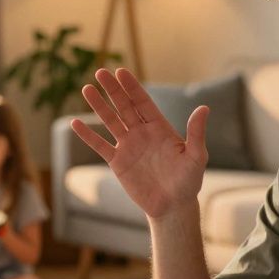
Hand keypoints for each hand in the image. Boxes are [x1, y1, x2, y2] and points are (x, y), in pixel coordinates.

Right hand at [71, 68, 209, 218]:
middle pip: (124, 106)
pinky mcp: (118, 162)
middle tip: (100, 72)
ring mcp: (128, 147)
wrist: (173, 206)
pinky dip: (88, 135)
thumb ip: (196, 133)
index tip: (120, 72)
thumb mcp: (196, 156)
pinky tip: (75, 123)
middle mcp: (142, 133)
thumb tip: (204, 108)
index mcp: (160, 128)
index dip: (132, 87)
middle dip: (113, 90)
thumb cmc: (188, 181)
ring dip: (98, 106)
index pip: (142, 102)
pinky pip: (100, 146)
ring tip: (86, 89)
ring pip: (110, 122)